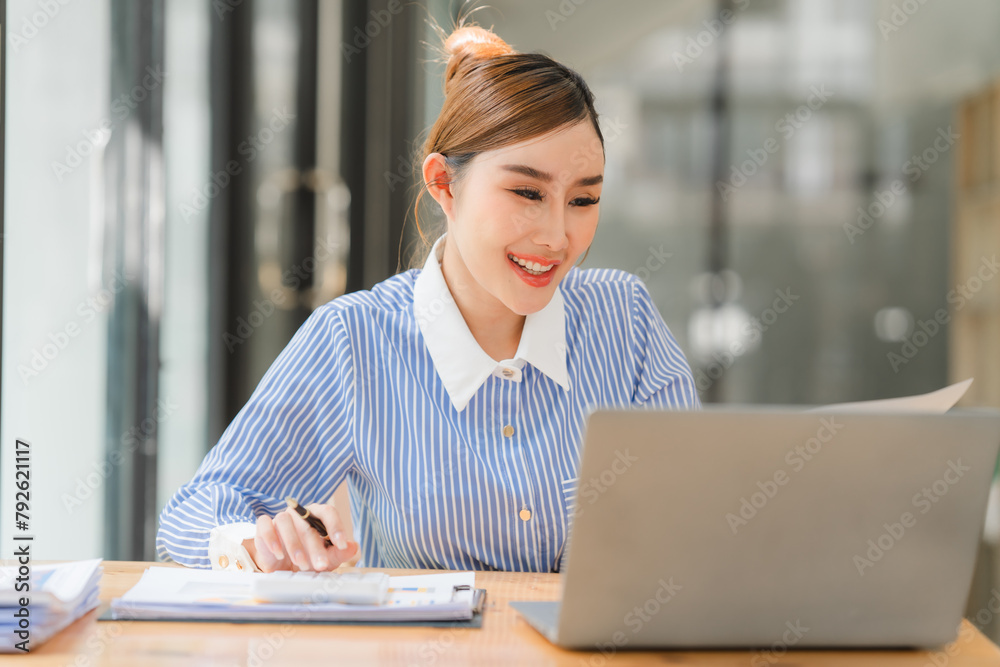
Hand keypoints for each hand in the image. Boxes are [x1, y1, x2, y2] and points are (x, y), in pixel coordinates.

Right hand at [243, 502, 358, 572]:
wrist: (282, 567)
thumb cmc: (308, 557)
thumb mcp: (326, 558)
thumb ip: (339, 552)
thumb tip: (353, 547)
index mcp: (317, 515)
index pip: (328, 512)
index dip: (336, 527)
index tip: (342, 544)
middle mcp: (299, 513)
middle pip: (308, 524)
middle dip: (316, 547)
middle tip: (321, 565)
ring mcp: (281, 517)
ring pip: (286, 522)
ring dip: (294, 544)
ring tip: (301, 564)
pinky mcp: (264, 526)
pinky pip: (265, 524)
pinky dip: (271, 538)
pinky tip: (279, 553)